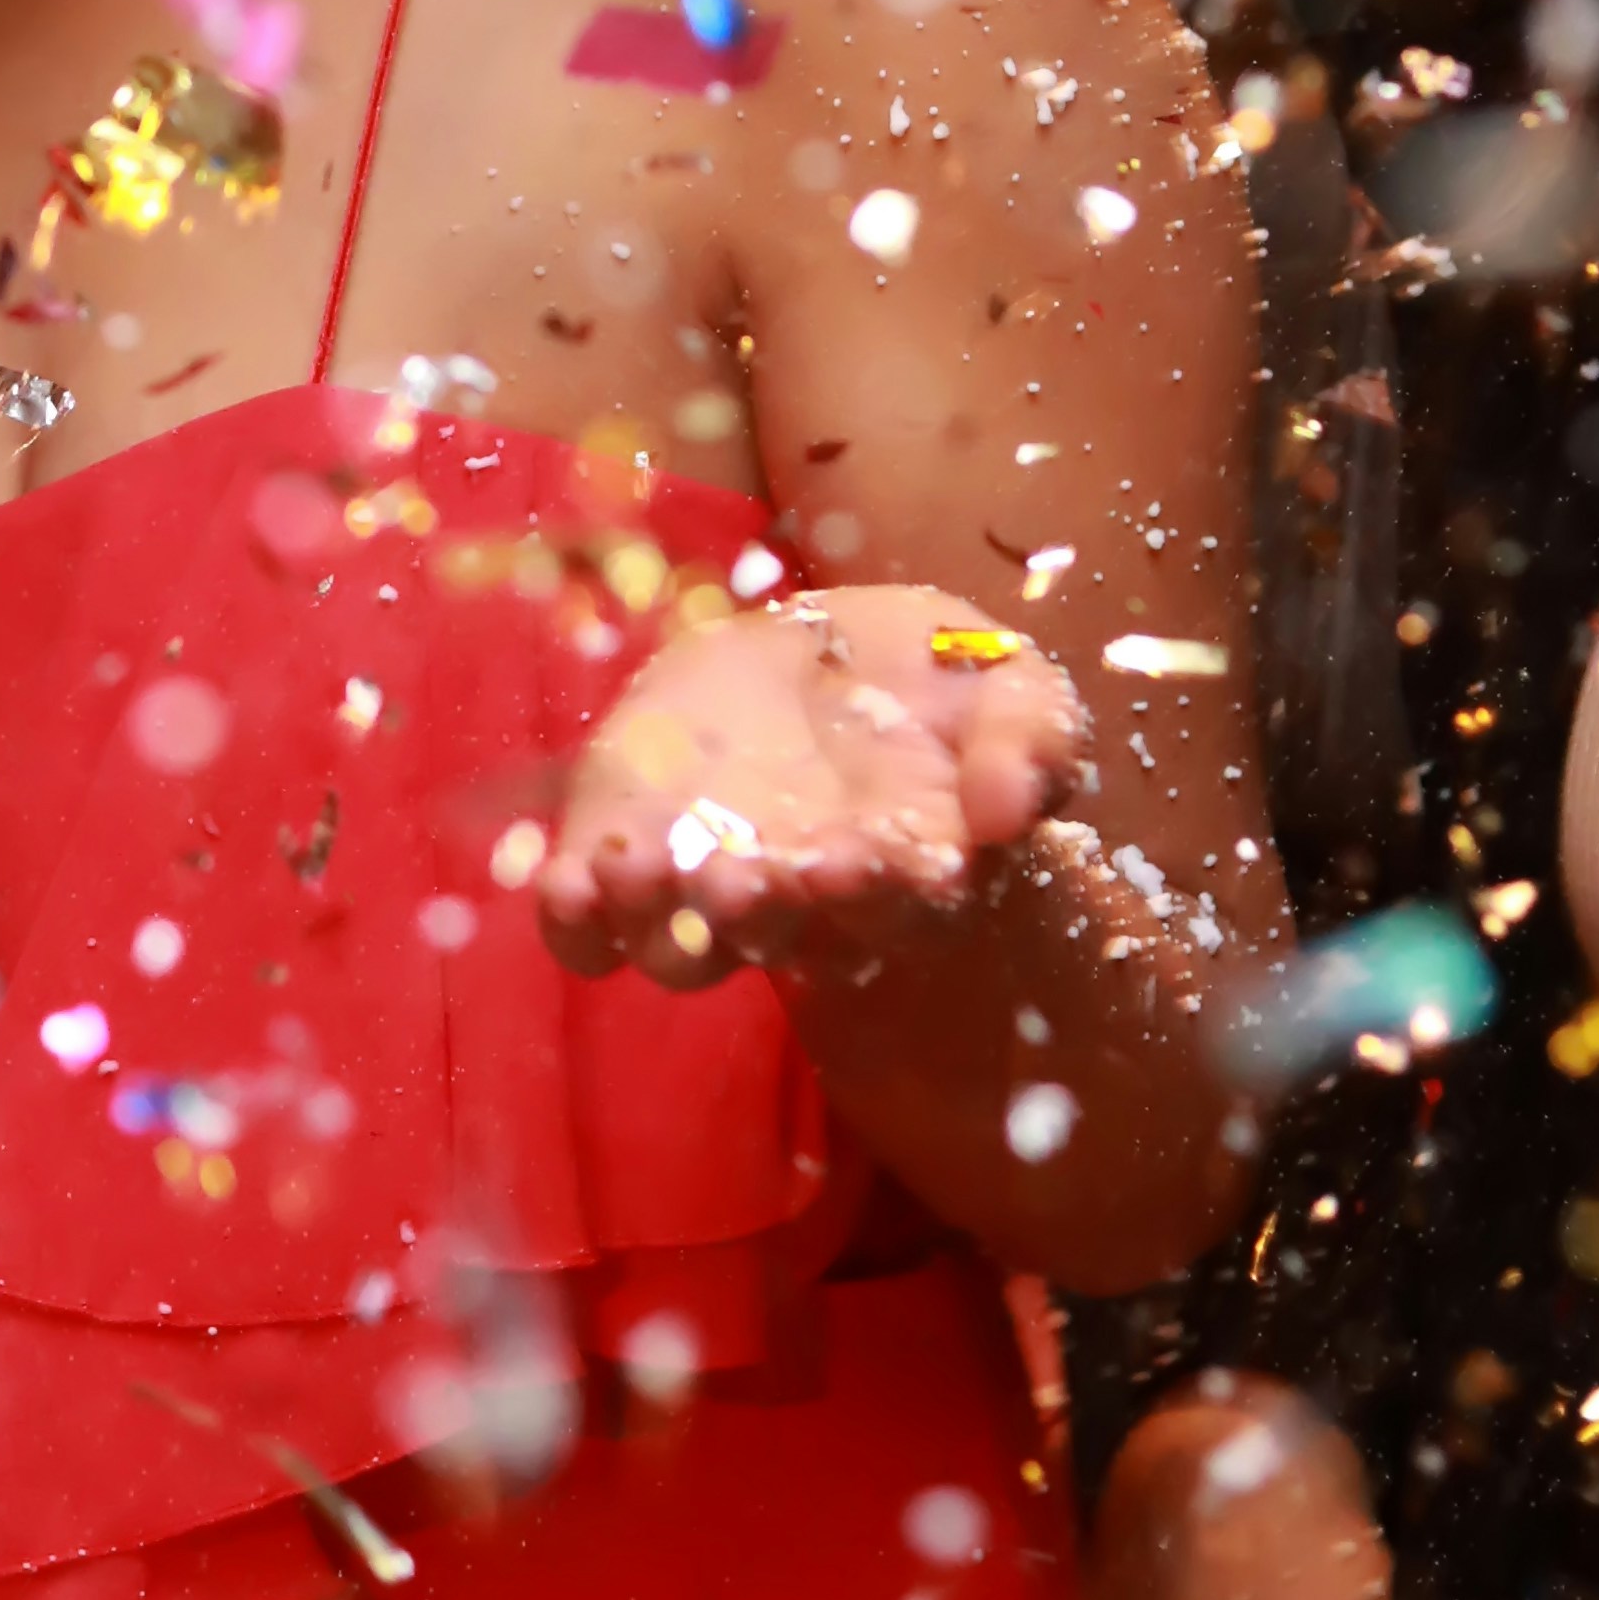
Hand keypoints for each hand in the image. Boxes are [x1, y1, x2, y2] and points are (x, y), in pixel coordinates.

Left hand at [536, 581, 1091, 990]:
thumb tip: (1009, 811)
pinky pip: (591, 930)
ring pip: (678, 945)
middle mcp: (802, 901)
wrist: (829, 654)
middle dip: (760, 910)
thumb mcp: (1011, 689)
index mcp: (903, 875)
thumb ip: (1028, 746)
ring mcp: (707, 884)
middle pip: (778, 932)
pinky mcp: (630, 855)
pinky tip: (570, 882)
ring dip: (655, 919)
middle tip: (746, 877)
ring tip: (637, 868)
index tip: (860, 860)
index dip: (869, 892)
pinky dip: (577, 920)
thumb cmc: (936, 682)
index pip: (887, 906)